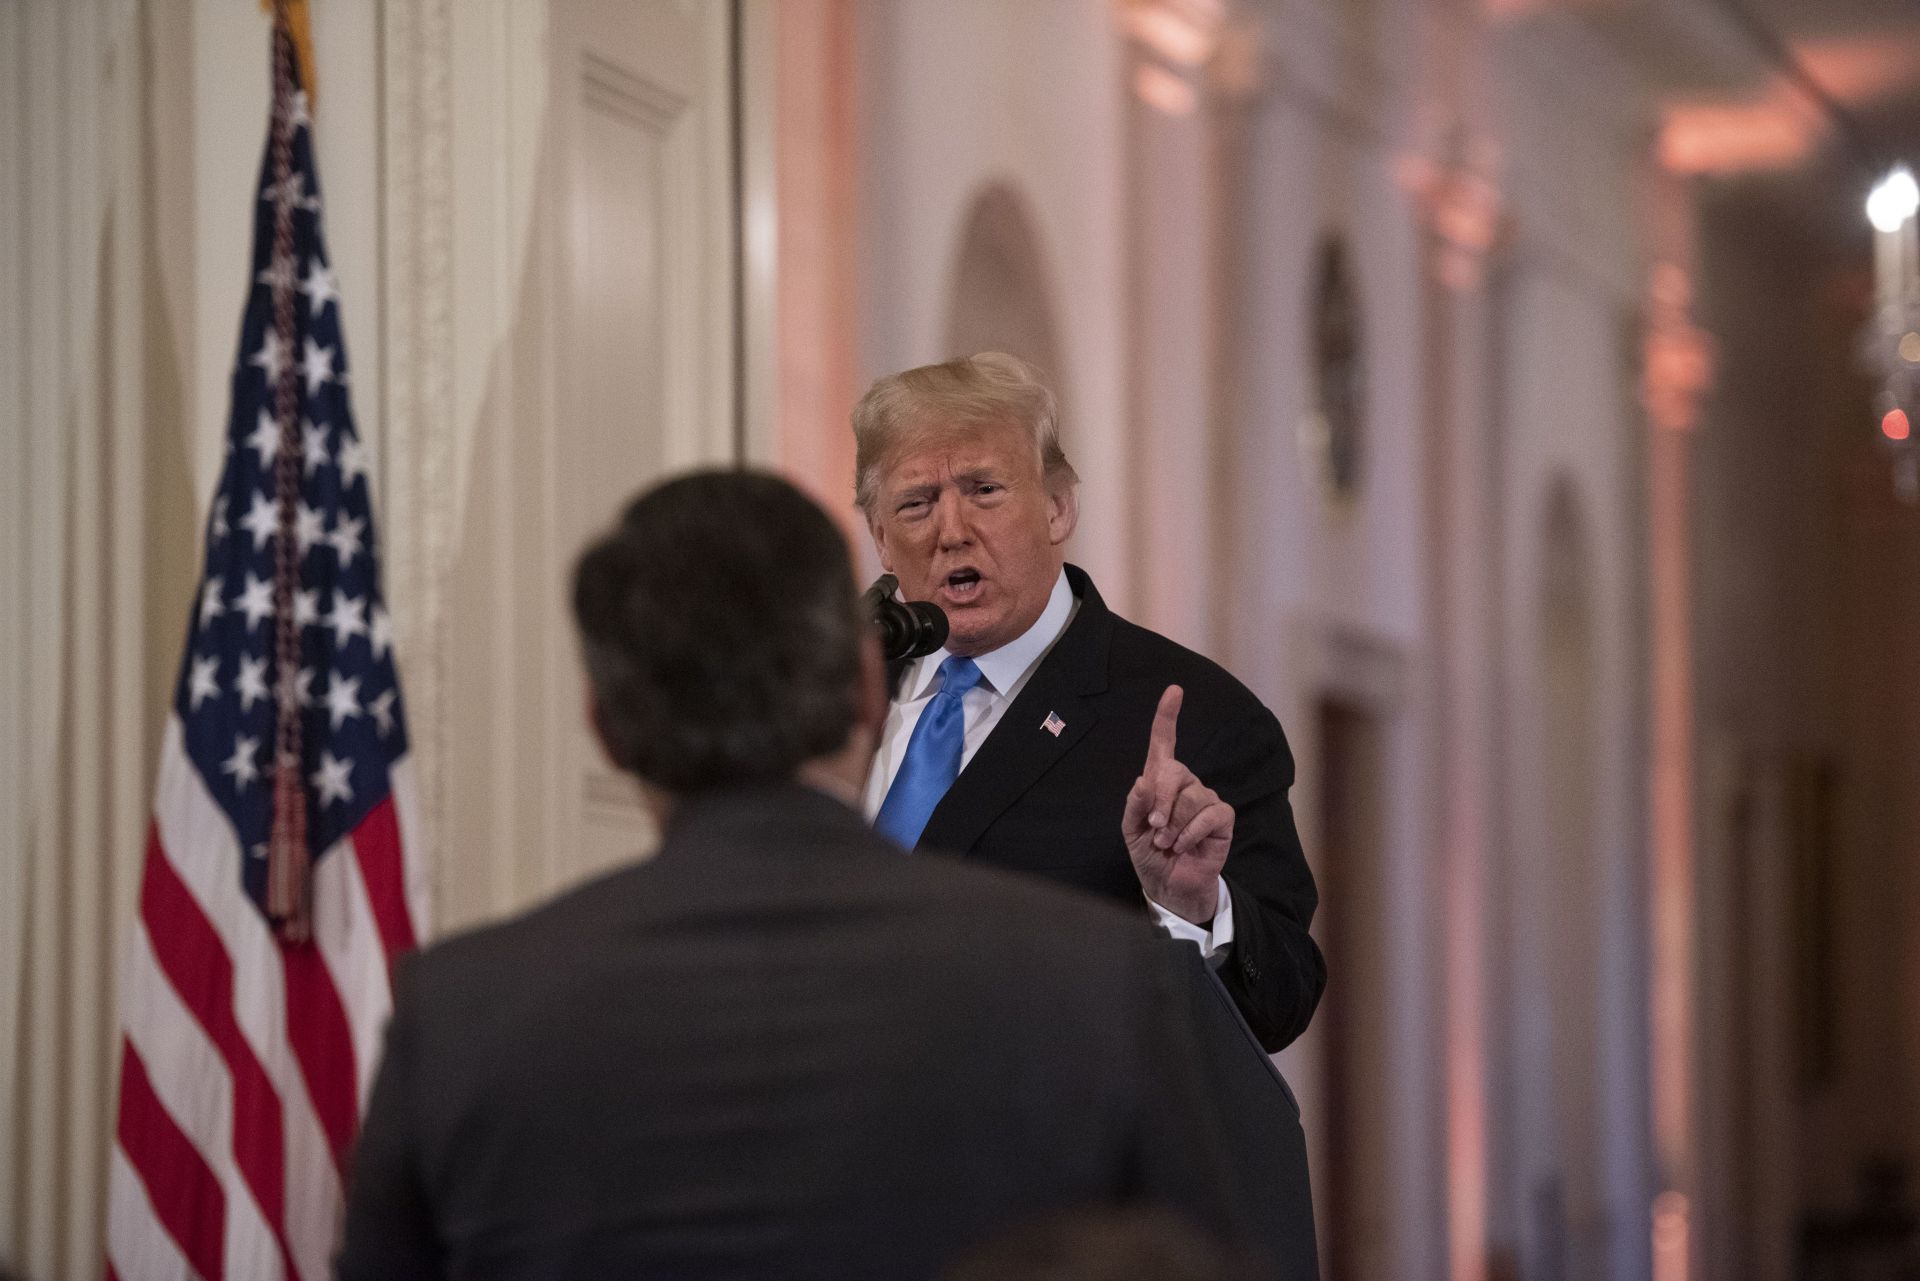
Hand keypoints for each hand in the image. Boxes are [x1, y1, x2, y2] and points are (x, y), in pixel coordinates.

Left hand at [1122, 685, 1231, 925]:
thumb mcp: (1131, 832)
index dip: (1167, 716)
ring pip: (1192, 796)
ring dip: (1174, 824)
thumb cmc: (1150, 855)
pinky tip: (1184, 845)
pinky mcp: (1222, 818)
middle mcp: (1185, 784)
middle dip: (1160, 800)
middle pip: (1174, 771)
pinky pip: (1210, 814)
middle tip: (1153, 827)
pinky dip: (1191, 832)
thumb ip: (1134, 806)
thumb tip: (1143, 781)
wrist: (1169, 885)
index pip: (1164, 743)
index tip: (1174, 691)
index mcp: (1160, 782)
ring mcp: (1206, 799)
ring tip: (1168, 843)